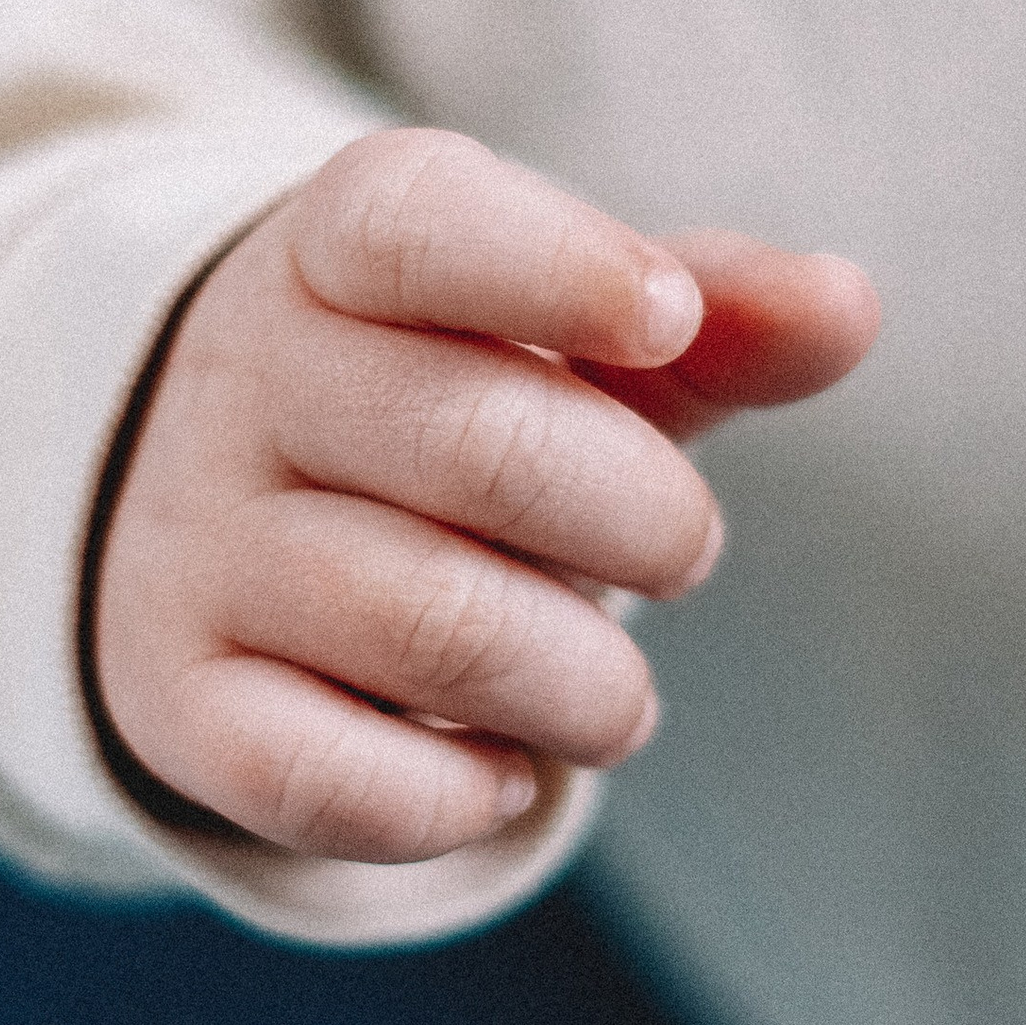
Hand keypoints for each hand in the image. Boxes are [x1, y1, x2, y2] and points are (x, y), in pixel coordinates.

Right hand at [90, 128, 878, 862]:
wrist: (211, 518)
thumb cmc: (450, 405)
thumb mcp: (575, 341)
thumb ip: (716, 313)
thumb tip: (849, 305)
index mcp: (334, 252)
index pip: (415, 224)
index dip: (559, 267)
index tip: (665, 322)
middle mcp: (242, 382)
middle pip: (477, 446)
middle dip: (645, 522)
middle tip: (683, 555)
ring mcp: (194, 545)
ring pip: (429, 627)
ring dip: (585, 688)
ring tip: (612, 696)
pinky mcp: (176, 703)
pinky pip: (329, 780)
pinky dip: (457, 800)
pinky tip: (501, 769)